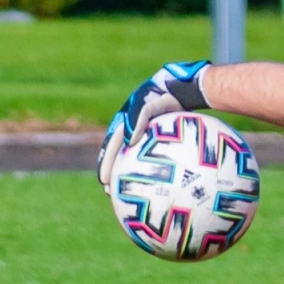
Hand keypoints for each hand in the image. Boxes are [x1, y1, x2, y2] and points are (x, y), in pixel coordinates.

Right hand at [96, 61, 211, 189]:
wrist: (180, 91)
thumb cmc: (163, 98)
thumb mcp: (149, 106)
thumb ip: (138, 119)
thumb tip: (130, 141)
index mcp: (124, 126)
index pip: (112, 149)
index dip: (106, 165)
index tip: (104, 181)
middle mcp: (132, 132)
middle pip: (118, 157)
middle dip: (114, 174)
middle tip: (112, 192)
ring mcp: (144, 136)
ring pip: (134, 160)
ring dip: (129, 174)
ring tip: (131, 191)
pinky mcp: (158, 140)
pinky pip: (153, 158)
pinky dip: (153, 170)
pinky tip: (162, 184)